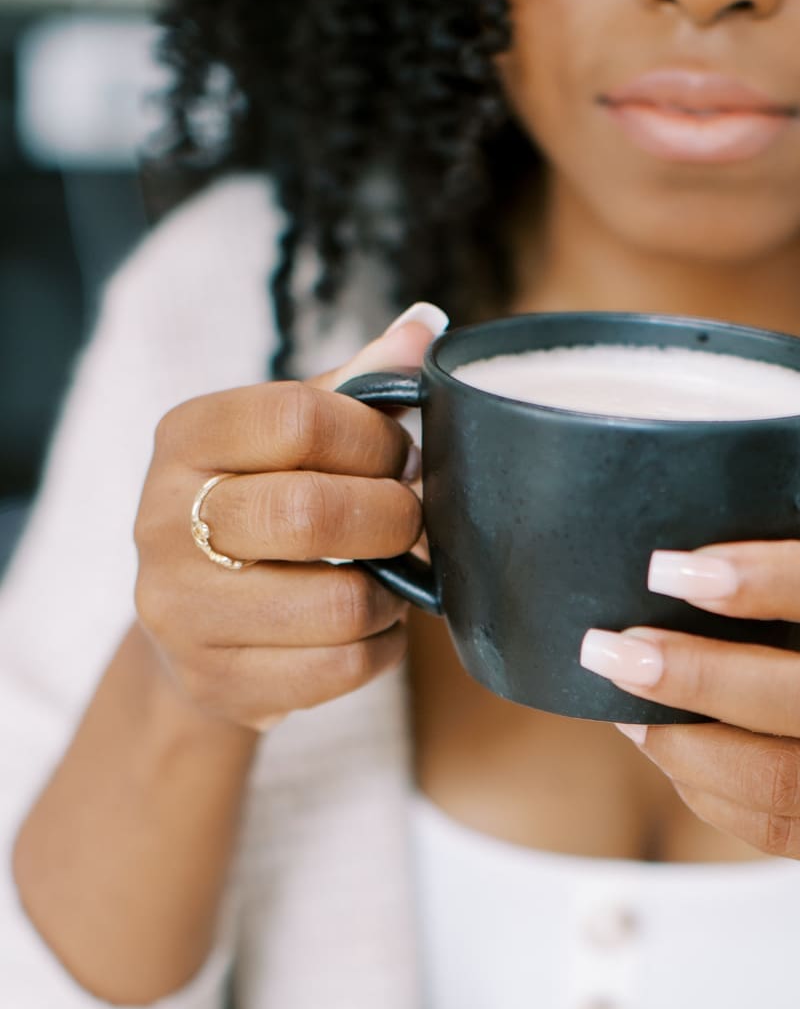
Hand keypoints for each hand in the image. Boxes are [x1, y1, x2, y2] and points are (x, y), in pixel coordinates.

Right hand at [133, 302, 446, 732]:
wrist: (194, 639)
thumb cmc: (261, 520)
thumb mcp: (288, 444)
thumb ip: (356, 388)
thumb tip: (427, 327)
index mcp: (185, 439)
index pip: (297, 417)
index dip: (374, 439)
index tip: (399, 456)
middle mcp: (162, 521)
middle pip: (313, 512)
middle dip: (392, 516)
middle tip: (407, 520)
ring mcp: (182, 610)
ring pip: (338, 604)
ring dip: (393, 594)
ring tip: (391, 579)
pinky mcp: (216, 681)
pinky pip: (340, 669)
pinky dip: (380, 650)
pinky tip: (370, 629)